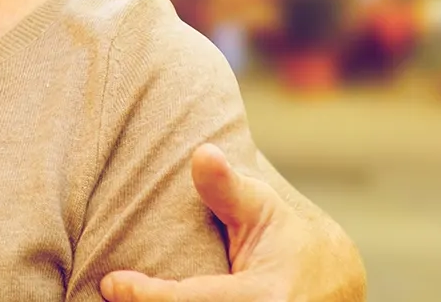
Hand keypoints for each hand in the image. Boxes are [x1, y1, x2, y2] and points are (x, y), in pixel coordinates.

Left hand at [99, 146, 366, 301]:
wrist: (330, 286)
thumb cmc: (286, 242)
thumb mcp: (262, 209)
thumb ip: (227, 189)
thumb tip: (201, 154)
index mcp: (262, 299)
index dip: (146, 296)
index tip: (111, 283)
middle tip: (112, 291)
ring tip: (128, 297)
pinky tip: (152, 301)